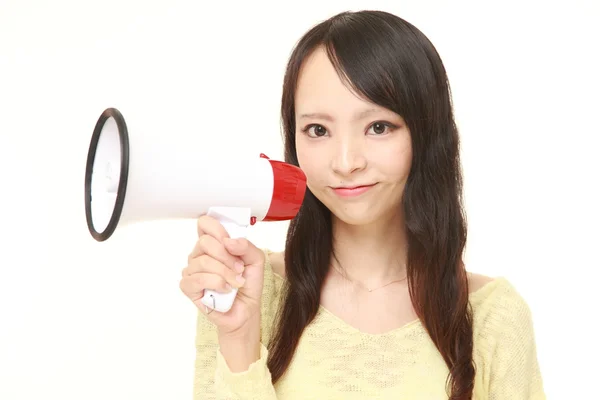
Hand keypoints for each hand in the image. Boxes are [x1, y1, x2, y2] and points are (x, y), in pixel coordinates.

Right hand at [179, 215, 265, 336]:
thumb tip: (229, 241)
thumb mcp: (256, 260)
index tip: (229, 240)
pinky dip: (216, 283)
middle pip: (204, 242)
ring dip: (225, 273)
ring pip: (203, 262)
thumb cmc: (247, 283)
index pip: (204, 223)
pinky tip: (225, 290)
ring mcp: (192, 270)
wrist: (246, 309)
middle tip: (239, 268)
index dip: (217, 229)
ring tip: (236, 282)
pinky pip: (198, 279)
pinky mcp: (188, 287)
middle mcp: (199, 254)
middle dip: (226, 256)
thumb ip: (246, 246)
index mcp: (213, 244)